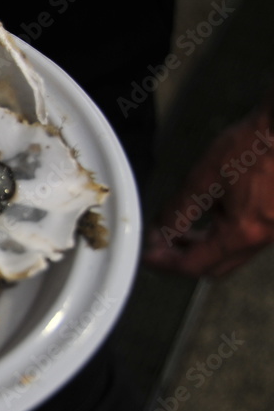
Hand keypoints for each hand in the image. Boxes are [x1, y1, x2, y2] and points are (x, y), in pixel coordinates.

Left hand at [143, 102, 273, 276]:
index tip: (148, 256)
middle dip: (184, 260)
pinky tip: (212, 213)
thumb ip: (178, 210)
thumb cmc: (256, 144)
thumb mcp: (204, 179)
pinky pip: (247, 237)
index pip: (195, 264)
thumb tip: (159, 231)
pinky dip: (223, 233)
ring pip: (233, 253)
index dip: (165, 263)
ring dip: (203, 246)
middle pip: (216, 266)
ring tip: (179, 231)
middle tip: (161, 247)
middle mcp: (264, 237)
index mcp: (243, 232)